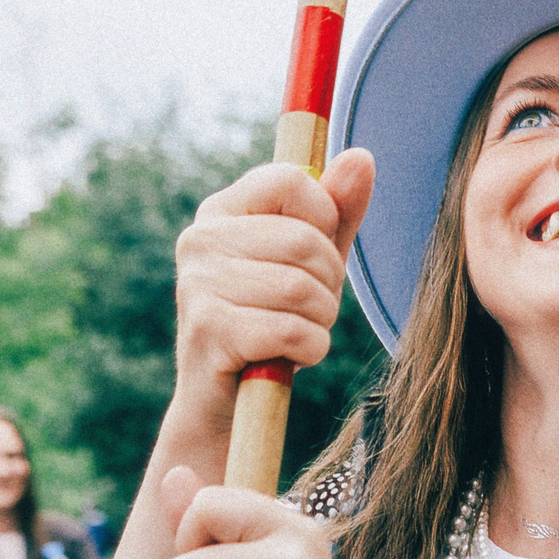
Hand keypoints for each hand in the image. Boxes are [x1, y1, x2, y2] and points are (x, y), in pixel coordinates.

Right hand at [169, 151, 373, 431]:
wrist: (226, 401)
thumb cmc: (274, 319)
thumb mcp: (313, 260)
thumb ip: (338, 210)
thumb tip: (361, 157)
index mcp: (221, 210)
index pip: (292, 181)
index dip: (324, 220)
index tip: (311, 255)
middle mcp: (200, 239)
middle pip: (305, 240)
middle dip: (328, 283)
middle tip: (306, 308)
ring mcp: (197, 284)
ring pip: (303, 289)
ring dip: (320, 320)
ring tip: (296, 332)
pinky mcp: (208, 330)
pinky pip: (294, 330)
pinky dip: (310, 349)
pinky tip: (289, 356)